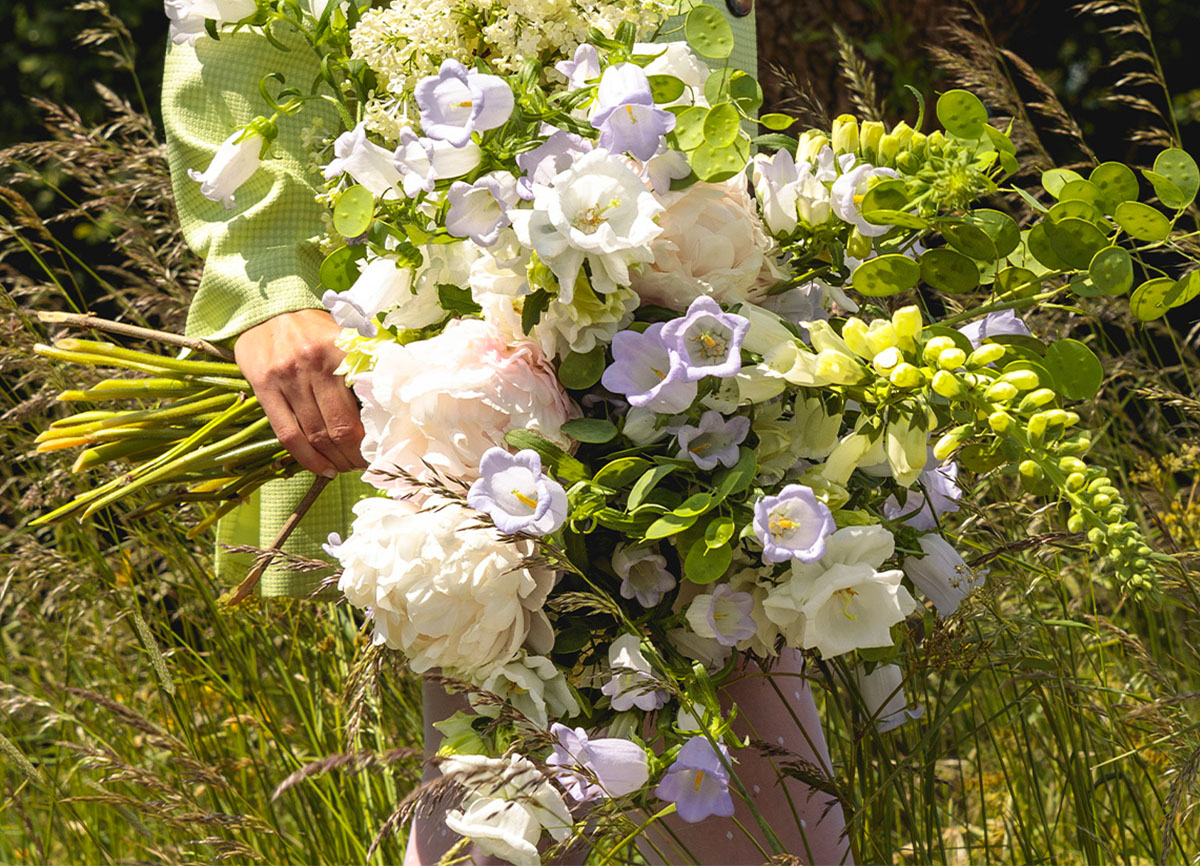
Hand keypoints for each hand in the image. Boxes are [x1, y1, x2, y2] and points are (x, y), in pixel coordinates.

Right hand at [234, 309, 366, 477]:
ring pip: (315, 435)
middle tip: (364, 465)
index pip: (365, 405)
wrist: (266, 309)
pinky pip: (287, 435)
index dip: (375, 436)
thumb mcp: (346, 335)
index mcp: (342, 349)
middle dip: (356, 456)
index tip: (382, 451)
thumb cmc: (315, 329)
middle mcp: (313, 363)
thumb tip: (396, 400)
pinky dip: (307, 459)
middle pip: (340, 427)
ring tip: (346, 468)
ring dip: (334, 460)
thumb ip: (368, 363)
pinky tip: (322, 469)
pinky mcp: (264, 388)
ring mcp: (286, 377)